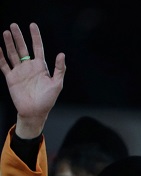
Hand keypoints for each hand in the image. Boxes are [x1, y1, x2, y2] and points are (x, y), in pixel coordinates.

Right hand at [0, 23, 64, 138]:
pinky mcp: (11, 78)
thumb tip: (61, 54)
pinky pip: (4, 65)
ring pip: (13, 54)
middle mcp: (29, 67)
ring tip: (6, 32)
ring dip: (9, 43)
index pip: (37, 48)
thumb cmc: (48, 100)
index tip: (32, 25)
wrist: (35, 112)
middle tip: (14, 25)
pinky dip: (0, 56)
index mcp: (41, 67)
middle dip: (18, 37)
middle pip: (23, 48)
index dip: (35, 36)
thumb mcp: (57, 84)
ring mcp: (19, 71)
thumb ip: (59, 69)